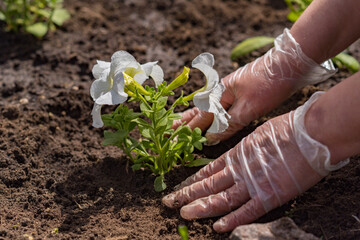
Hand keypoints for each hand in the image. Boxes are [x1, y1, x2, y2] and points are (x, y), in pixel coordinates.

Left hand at [163, 92, 347, 231]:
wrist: (311, 134)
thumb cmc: (288, 129)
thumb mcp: (258, 135)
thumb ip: (245, 150)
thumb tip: (238, 156)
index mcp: (237, 154)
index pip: (208, 171)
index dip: (193, 180)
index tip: (180, 186)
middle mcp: (240, 170)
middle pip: (208, 185)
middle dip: (187, 194)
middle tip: (169, 202)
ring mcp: (253, 184)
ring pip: (221, 199)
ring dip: (202, 207)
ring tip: (184, 213)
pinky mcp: (270, 196)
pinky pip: (247, 211)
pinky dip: (232, 220)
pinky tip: (217, 227)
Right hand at [173, 28, 334, 144]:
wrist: (288, 63)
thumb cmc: (269, 85)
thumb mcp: (249, 108)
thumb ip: (228, 124)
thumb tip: (209, 138)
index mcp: (219, 94)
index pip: (200, 117)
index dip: (188, 130)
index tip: (174, 140)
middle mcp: (220, 91)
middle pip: (198, 109)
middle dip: (184, 122)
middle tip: (169, 130)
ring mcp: (229, 90)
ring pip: (207, 106)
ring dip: (194, 116)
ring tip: (180, 121)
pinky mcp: (239, 91)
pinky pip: (218, 105)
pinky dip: (209, 113)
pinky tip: (208, 114)